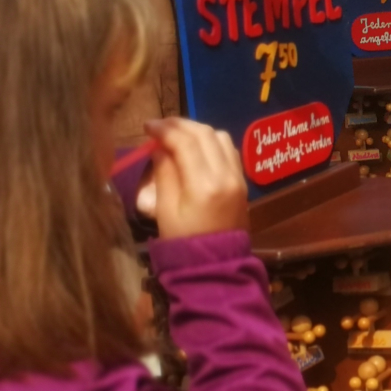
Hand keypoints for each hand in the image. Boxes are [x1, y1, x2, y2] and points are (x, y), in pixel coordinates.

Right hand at [135, 119, 248, 237]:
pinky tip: (197, 147)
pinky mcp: (243, 182)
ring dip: (199, 131)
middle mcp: (226, 175)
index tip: (147, 126)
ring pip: (222, 138)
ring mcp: (239, 178)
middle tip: (160, 125)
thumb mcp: (165, 209)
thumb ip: (164, 173)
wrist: (216, 265)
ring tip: (177, 134)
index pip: (186, 142)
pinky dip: (213, 142)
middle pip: (206, 134)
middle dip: (181, 125)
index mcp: (204, 184)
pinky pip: (230, 151)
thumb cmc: (183, 241)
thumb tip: (160, 147)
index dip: (165, 129)